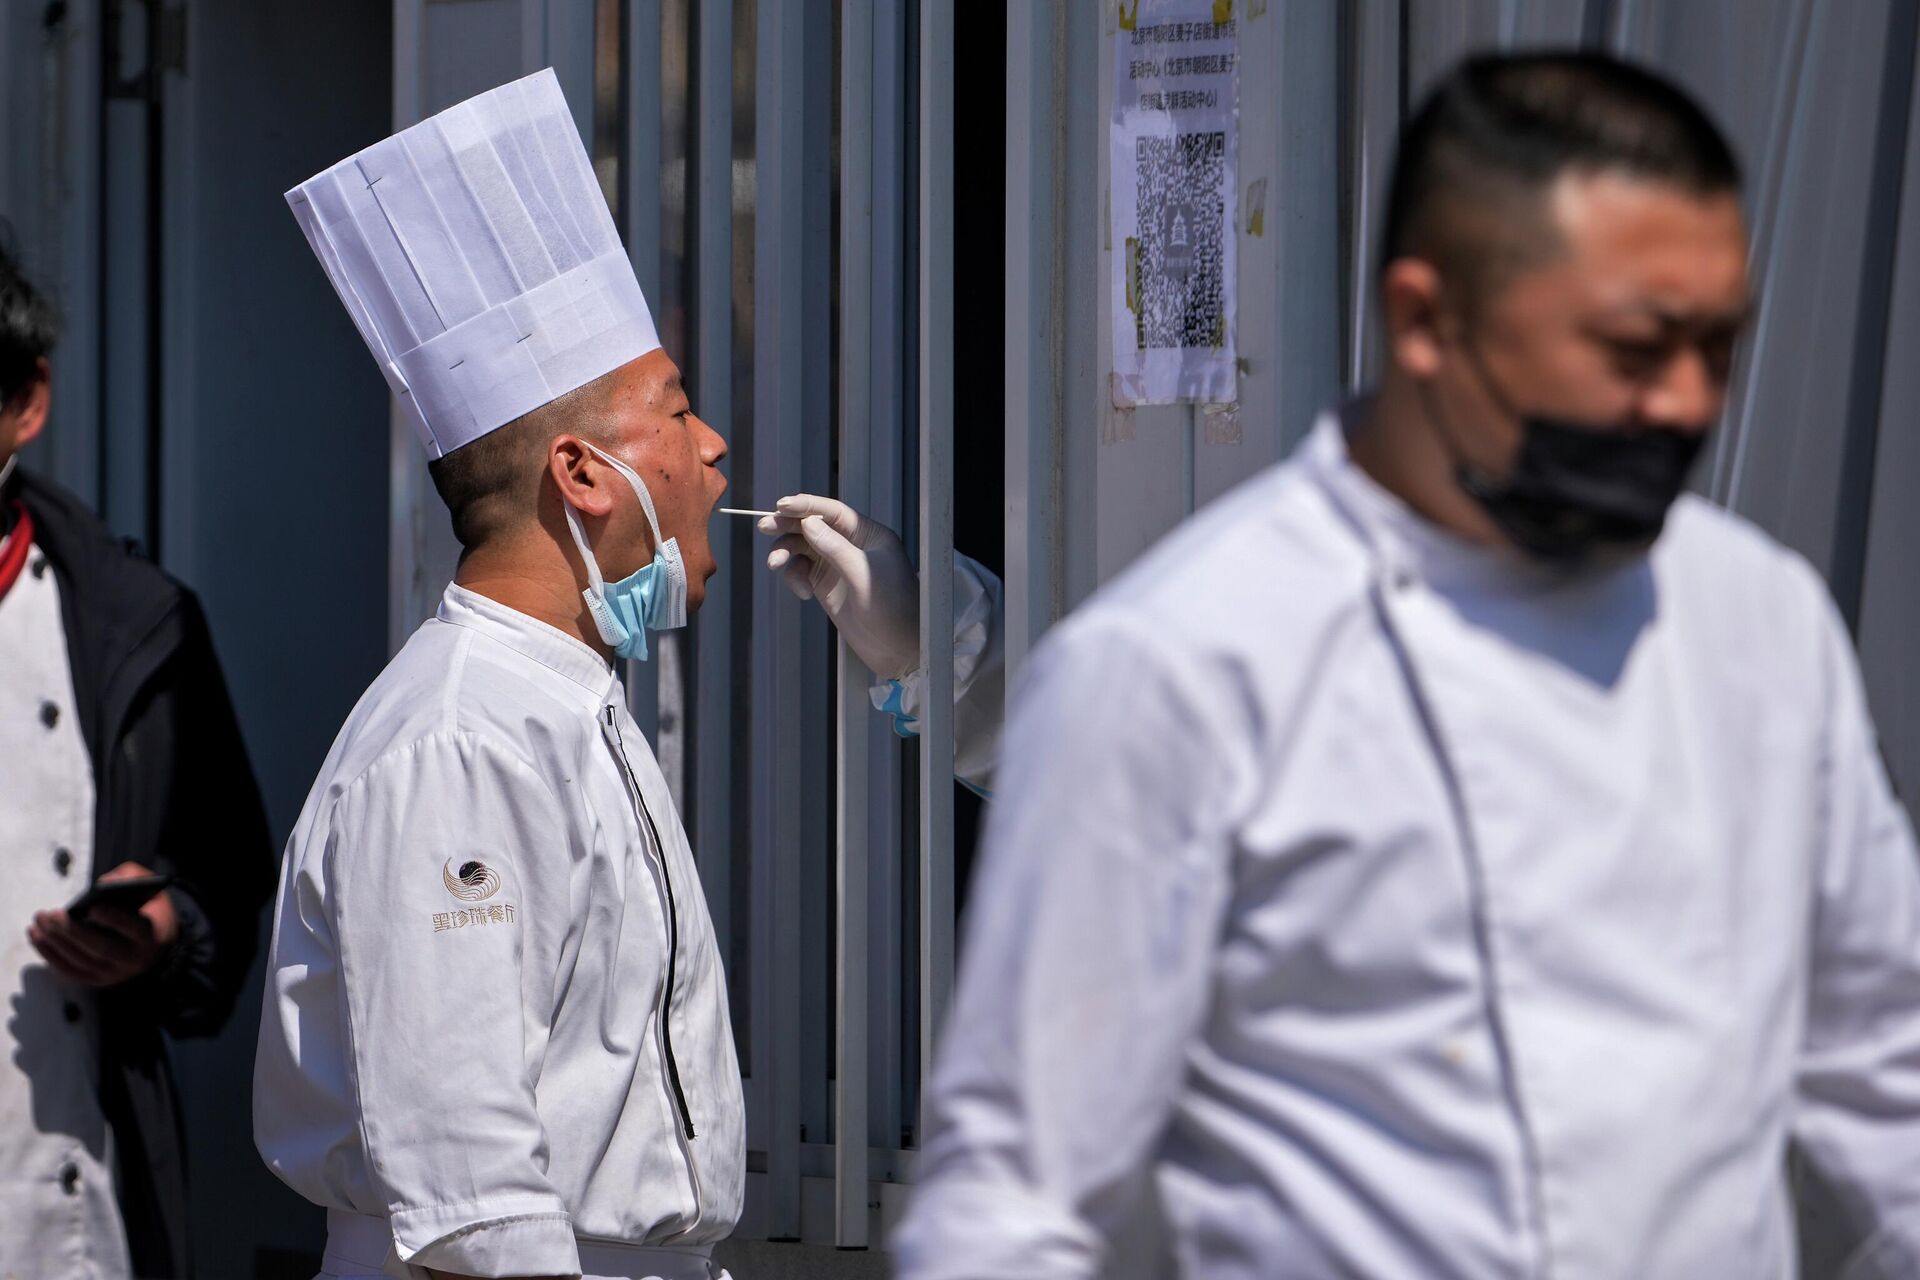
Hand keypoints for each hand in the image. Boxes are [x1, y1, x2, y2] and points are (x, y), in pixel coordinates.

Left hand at [28, 862, 178, 987]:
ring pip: (80, 960)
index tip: (94, 908)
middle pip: (101, 948)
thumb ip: (130, 878)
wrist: (152, 945)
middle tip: (53, 914)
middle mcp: (132, 959)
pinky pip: (68, 970)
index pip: (133, 929)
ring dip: (56, 941)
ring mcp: (112, 973)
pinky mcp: (94, 979)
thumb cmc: (146, 910)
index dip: (114, 919)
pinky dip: (49, 954)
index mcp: (150, 935)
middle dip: (74, 931)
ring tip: (40, 920)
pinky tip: (36, 935)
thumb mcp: (149, 888)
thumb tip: (104, 883)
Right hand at [757, 494, 920, 679]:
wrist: (898, 649)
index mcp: (869, 535)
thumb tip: (808, 522)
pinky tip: (803, 593)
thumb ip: (835, 547)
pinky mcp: (827, 585)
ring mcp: (838, 565)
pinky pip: (802, 571)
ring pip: (803, 548)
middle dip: (788, 525)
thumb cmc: (894, 609)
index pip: (833, 512)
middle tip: (766, 527)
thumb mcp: (863, 574)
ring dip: (786, 553)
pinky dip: (795, 577)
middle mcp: (852, 545)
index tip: (782, 506)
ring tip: (775, 564)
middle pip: (813, 526)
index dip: (806, 505)